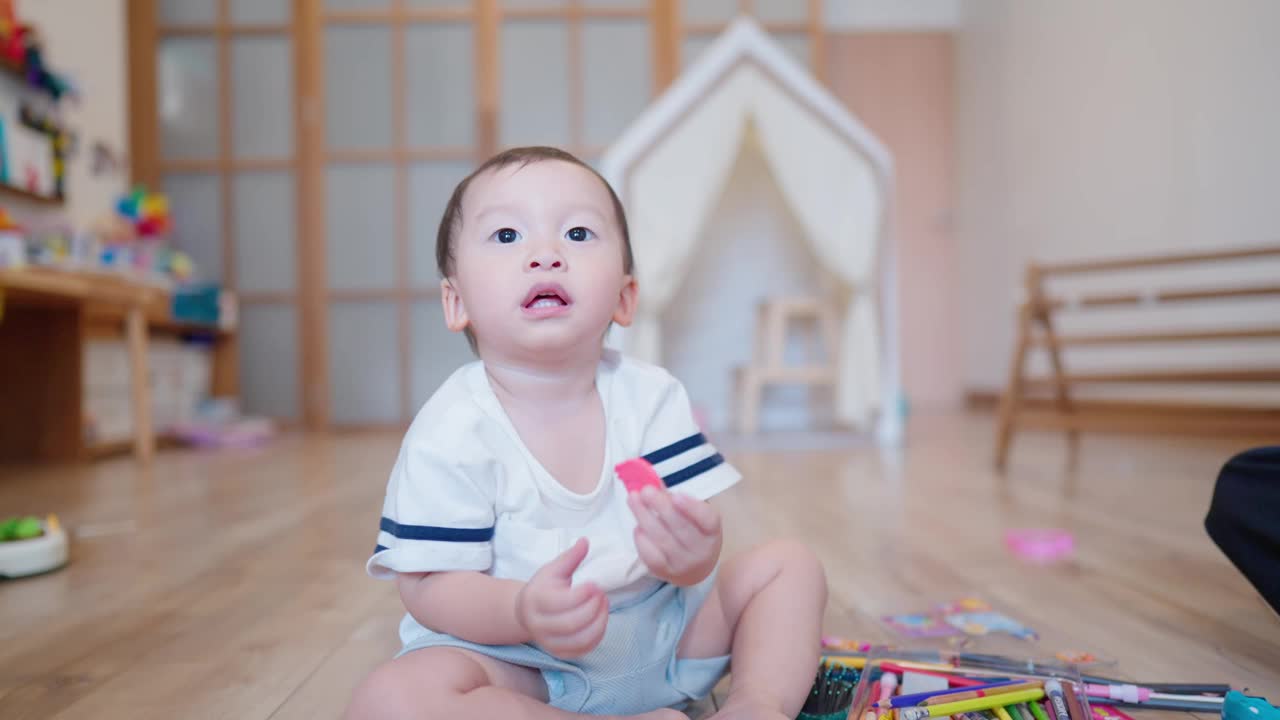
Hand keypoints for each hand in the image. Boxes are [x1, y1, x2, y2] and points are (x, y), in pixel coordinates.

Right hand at [514, 537, 608, 658]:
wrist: (525, 612)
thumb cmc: (543, 587)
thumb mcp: (553, 569)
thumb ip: (571, 557)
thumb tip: (585, 541)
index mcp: (536, 600)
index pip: (562, 602)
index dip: (584, 594)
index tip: (596, 584)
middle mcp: (539, 624)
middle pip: (572, 623)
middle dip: (593, 608)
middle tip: (603, 595)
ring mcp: (548, 642)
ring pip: (579, 640)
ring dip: (599, 623)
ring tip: (604, 606)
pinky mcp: (559, 653)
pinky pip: (582, 651)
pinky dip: (597, 637)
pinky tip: (601, 621)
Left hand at [628, 485, 721, 585]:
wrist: (695, 570)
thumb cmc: (692, 534)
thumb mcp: (692, 516)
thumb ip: (674, 499)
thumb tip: (652, 481)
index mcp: (712, 531)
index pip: (708, 519)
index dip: (692, 508)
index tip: (676, 495)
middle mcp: (701, 550)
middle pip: (681, 528)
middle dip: (661, 506)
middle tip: (646, 490)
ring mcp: (683, 564)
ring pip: (662, 539)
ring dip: (644, 517)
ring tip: (633, 499)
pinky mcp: (665, 573)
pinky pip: (650, 555)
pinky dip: (641, 539)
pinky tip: (637, 526)